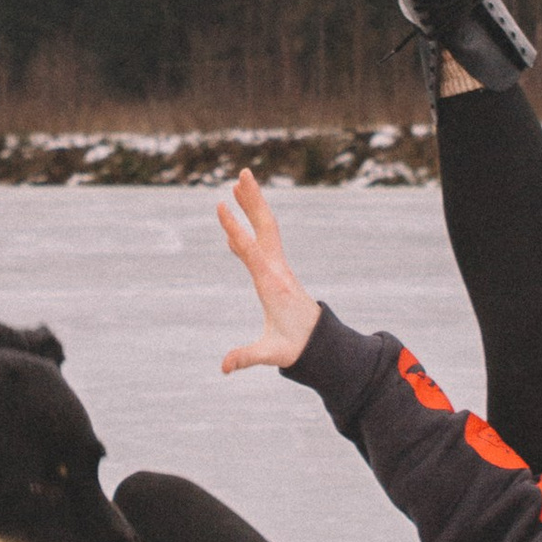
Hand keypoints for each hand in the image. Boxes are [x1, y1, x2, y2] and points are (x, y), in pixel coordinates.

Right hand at [216, 168, 319, 374]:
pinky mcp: (276, 270)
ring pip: (266, 228)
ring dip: (254, 205)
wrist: (319, 343)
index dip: (235, 228)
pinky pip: (262, 241)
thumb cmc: (295, 346)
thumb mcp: (272, 353)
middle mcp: (276, 269)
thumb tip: (225, 367)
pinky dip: (250, 226)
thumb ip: (248, 357)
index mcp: (272, 284)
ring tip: (241, 182)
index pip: (251, 250)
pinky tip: (237, 221)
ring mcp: (278, 266)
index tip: (222, 205)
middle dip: (254, 200)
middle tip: (243, 174)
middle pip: (265, 227)